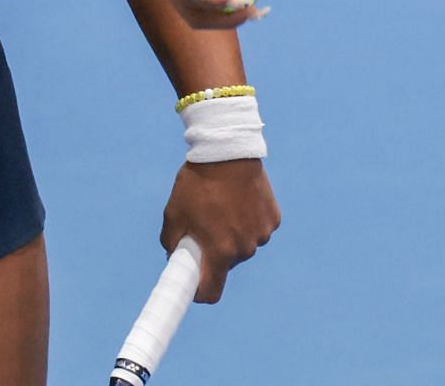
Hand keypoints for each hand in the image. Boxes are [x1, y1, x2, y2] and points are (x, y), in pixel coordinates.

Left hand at [161, 158, 279, 302]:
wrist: (227, 151)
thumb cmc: (197, 183)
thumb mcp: (174, 213)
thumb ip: (171, 242)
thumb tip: (175, 258)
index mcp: (220, 250)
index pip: (212, 291)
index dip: (200, 292)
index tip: (193, 287)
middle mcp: (245, 248)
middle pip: (227, 264)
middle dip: (214, 253)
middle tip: (204, 229)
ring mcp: (262, 233)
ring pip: (244, 246)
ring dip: (233, 236)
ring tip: (221, 208)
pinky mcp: (273, 219)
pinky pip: (258, 229)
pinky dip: (248, 222)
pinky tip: (239, 201)